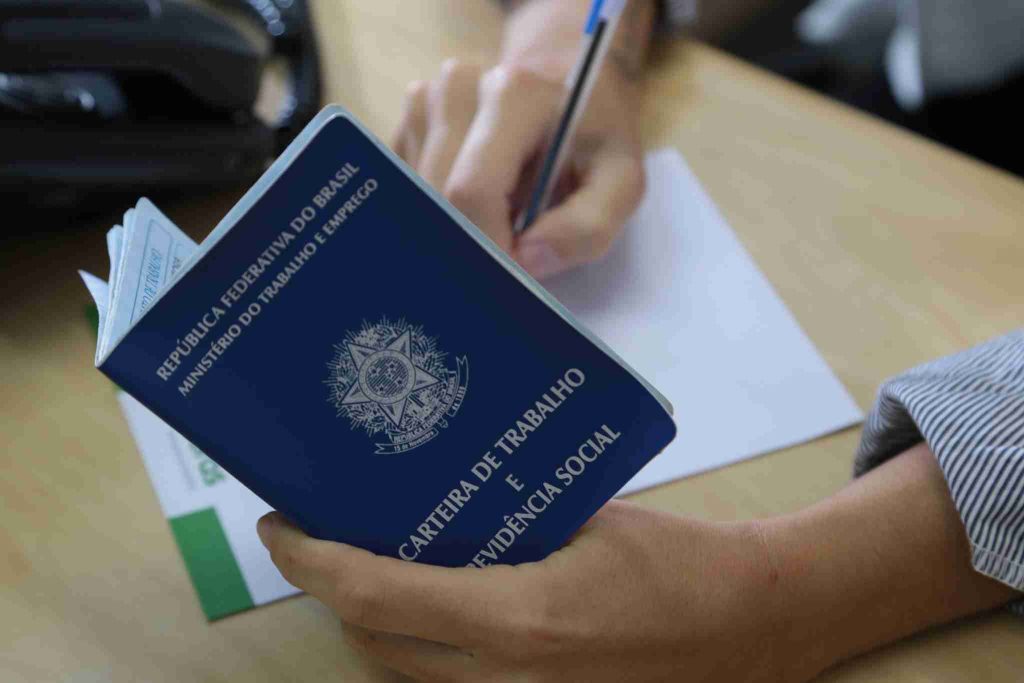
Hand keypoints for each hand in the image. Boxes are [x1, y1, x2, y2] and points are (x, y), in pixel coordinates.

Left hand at [258, 500, 798, 682]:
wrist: (748, 628)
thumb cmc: (674, 562)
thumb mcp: (585, 519)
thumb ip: (503, 522)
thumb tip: (435, 502)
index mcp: (518, 619)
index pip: (375, 593)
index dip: (312, 561)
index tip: (279, 528)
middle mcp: (506, 682)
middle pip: (372, 643)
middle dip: (335, 592)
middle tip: (327, 537)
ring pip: (400, 677)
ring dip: (371, 626)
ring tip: (370, 567)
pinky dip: (417, 655)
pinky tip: (427, 611)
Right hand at [392, 56, 644, 279]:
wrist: (566, 85)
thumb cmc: (593, 137)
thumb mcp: (621, 180)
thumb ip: (589, 226)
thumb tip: (528, 259)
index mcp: (514, 94)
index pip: (472, 191)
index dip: (488, 246)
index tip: (512, 275)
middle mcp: (459, 88)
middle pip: (438, 198)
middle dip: (471, 241)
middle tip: (508, 257)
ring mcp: (426, 102)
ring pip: (417, 197)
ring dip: (457, 225)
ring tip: (502, 215)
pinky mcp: (408, 123)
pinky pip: (410, 189)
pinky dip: (442, 211)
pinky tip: (478, 201)